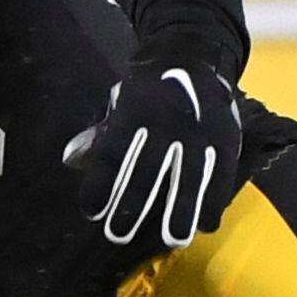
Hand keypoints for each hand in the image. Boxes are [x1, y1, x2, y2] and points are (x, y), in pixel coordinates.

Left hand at [64, 60, 243, 263]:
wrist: (193, 56)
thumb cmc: (148, 92)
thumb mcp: (119, 105)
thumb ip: (99, 135)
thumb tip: (71, 160)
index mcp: (135, 111)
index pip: (113, 152)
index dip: (102, 183)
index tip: (92, 212)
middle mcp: (167, 121)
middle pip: (148, 169)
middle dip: (133, 204)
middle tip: (119, 234)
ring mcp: (199, 130)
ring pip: (189, 175)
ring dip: (181, 210)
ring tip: (175, 240)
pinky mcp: (225, 137)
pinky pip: (221, 173)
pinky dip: (215, 200)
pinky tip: (207, 225)